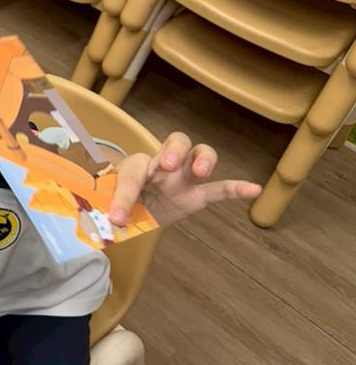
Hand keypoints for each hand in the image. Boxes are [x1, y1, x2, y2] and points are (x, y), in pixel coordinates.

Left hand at [109, 132, 261, 226]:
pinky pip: (219, 188)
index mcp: (137, 164)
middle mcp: (163, 164)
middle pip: (176, 141)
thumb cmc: (121, 202)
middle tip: (168, 165)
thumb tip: (109, 223)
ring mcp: (184, 177)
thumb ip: (109, 209)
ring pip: (200, 153)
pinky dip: (236, 188)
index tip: (116, 218)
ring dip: (203, 159)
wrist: (135, 212)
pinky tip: (254, 189)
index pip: (132, 173)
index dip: (123, 196)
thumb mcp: (110, 205)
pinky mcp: (197, 195)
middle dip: (174, 150)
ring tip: (200, 172)